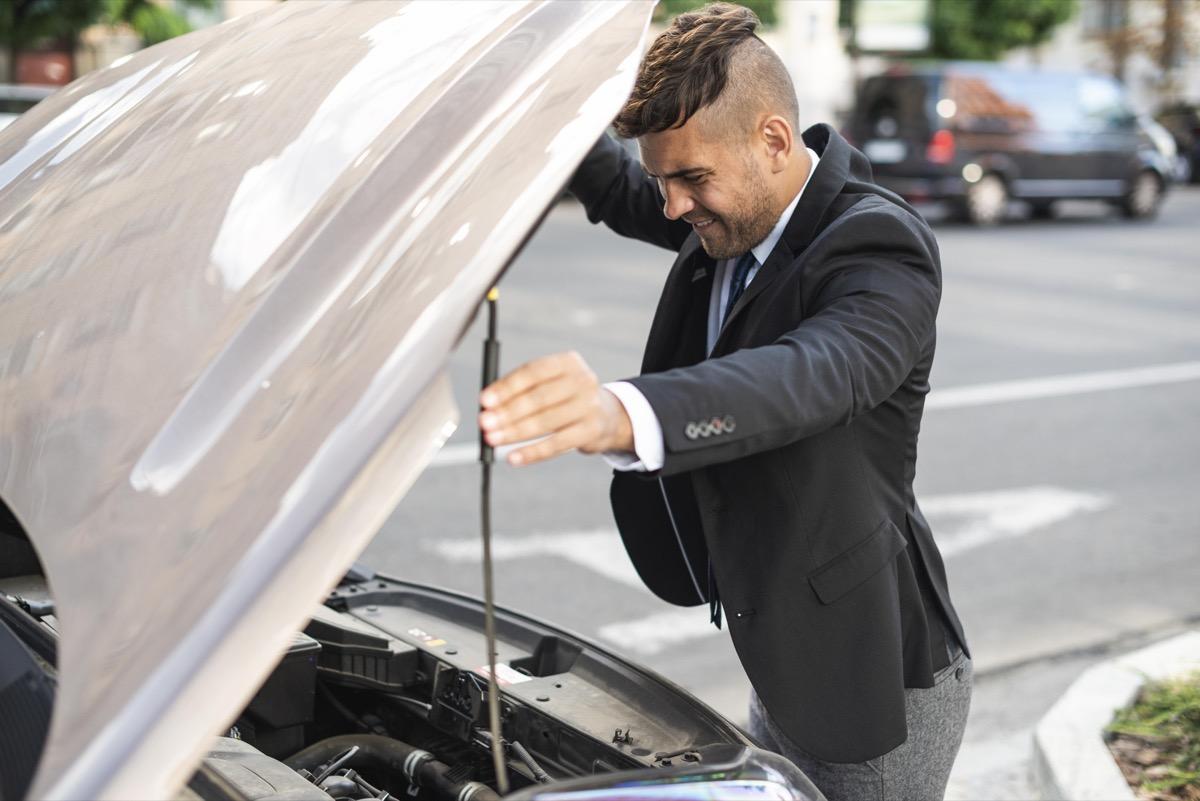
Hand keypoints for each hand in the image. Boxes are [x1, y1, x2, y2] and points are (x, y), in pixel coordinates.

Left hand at [478, 351, 633, 465]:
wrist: (607, 416)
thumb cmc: (567, 397)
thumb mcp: (551, 383)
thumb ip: (521, 389)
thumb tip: (487, 405)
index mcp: (568, 362)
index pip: (533, 372)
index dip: (506, 387)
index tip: (485, 400)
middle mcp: (582, 380)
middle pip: (538, 398)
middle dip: (507, 412)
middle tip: (484, 423)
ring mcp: (589, 406)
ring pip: (545, 422)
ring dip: (514, 432)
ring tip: (492, 439)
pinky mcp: (591, 431)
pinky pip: (556, 445)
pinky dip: (531, 453)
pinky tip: (513, 457)